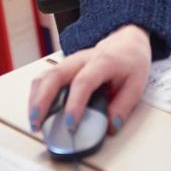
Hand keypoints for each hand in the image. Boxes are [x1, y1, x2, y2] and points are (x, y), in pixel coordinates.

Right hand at [28, 24, 151, 135]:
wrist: (126, 42)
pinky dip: (36, 96)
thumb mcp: (136, 84)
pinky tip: (35, 113)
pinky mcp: (63, 68)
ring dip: (35, 100)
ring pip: (45, 76)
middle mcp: (82, 59)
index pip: (83, 82)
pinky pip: (43, 79)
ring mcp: (69, 62)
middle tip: (38, 125)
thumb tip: (109, 127)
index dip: (74, 104)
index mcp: (103, 62)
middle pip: (55, 75)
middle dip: (42, 101)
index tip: (70, 125)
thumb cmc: (130, 62)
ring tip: (34, 123)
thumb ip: (123, 107)